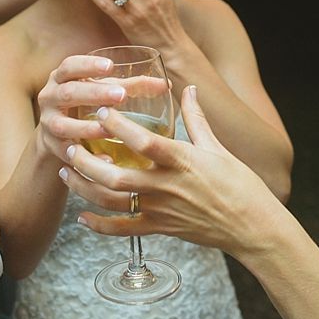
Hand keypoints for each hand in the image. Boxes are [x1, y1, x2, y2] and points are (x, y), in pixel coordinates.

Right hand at [34, 54, 128, 162]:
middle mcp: (50, 97)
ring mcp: (48, 123)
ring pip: (62, 125)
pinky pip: (65, 153)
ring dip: (85, 128)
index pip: (70, 66)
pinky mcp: (51, 146)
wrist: (58, 135)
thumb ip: (131, 86)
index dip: (88, 65)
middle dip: (93, 94)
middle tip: (120, 96)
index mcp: (62, 78)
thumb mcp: (102, 91)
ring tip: (109, 130)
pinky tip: (106, 159)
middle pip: (68, 93)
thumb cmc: (87, 105)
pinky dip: (85, 157)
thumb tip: (165, 85)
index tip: (110, 66)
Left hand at [58, 85, 278, 255]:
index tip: (101, 111)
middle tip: (69, 145)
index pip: (144, 141)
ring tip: (66, 172)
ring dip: (85, 188)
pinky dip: (99, 226)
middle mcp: (167, 186)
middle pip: (116, 176)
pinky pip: (123, 230)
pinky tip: (82, 218)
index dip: (119, 126)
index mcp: (182, 160)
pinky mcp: (161, 229)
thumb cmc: (240, 184)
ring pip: (113, 202)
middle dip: (87, 161)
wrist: (253, 227)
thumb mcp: (218, 146)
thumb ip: (196, 117)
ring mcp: (161, 210)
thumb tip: (188, 88)